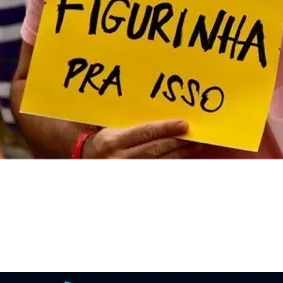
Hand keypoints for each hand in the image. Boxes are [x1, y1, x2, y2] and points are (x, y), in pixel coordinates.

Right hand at [82, 120, 201, 160]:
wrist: (87, 158)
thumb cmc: (104, 139)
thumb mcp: (113, 128)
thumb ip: (132, 122)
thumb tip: (160, 109)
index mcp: (115, 140)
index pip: (145, 132)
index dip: (166, 128)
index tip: (183, 124)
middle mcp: (121, 156)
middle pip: (155, 149)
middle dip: (177, 142)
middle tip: (195, 135)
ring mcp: (128, 168)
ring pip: (159, 162)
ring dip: (179, 154)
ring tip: (195, 146)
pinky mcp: (134, 173)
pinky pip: (157, 168)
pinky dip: (171, 162)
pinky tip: (182, 156)